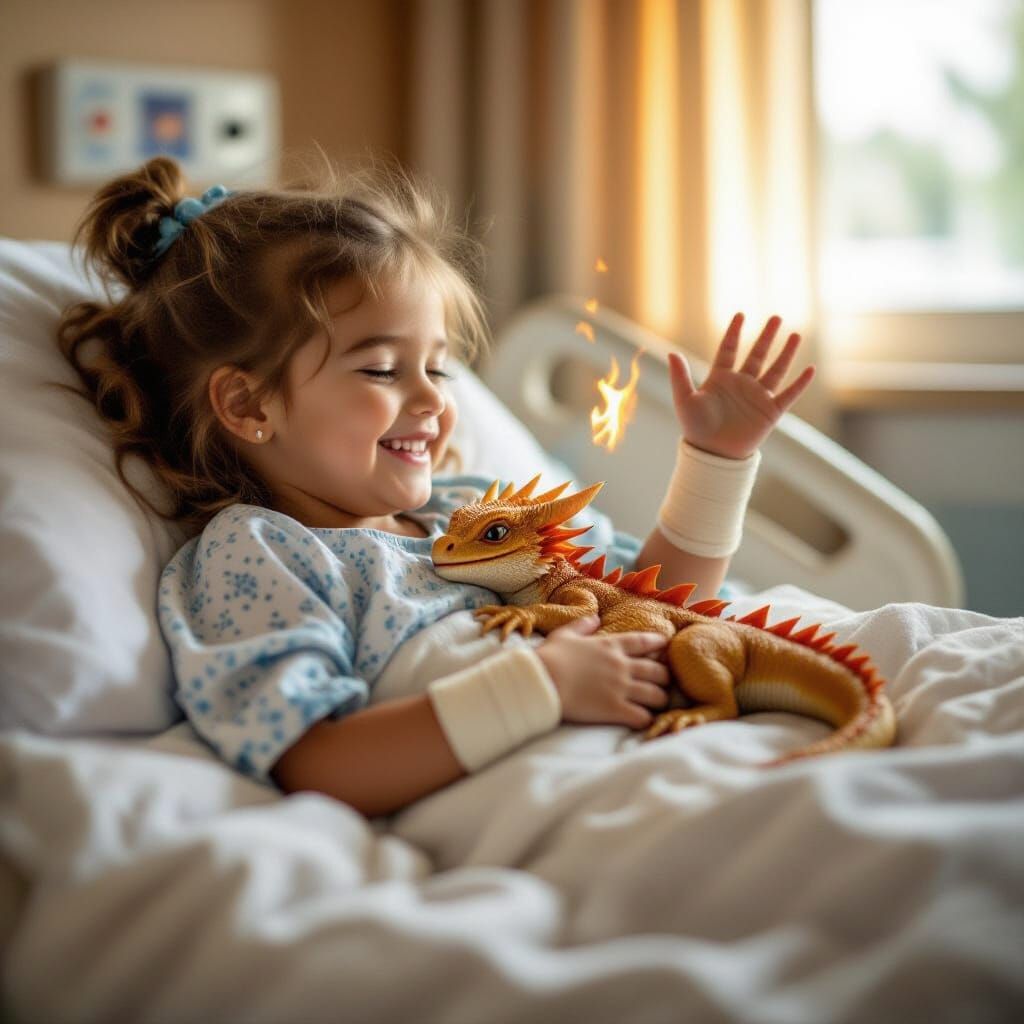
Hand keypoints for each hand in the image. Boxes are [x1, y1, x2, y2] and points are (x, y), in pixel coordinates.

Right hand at [535, 616, 670, 729]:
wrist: (542, 681)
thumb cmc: (550, 657)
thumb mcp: (565, 634)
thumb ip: (582, 625)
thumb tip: (594, 618)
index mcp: (610, 646)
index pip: (644, 642)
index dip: (658, 643)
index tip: (666, 645)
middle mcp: (622, 666)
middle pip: (658, 671)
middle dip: (664, 677)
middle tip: (663, 682)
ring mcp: (621, 688)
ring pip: (657, 695)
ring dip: (660, 700)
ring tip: (657, 703)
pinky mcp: (615, 710)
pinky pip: (643, 717)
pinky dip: (647, 719)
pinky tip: (643, 719)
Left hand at [668, 313, 814, 459]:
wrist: (712, 455)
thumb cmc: (696, 429)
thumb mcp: (685, 400)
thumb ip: (680, 376)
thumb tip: (671, 353)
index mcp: (720, 379)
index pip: (729, 350)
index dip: (734, 333)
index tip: (741, 315)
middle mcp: (741, 385)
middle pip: (757, 355)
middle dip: (766, 336)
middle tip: (776, 317)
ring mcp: (757, 397)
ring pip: (776, 370)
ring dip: (786, 353)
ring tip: (796, 334)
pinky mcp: (770, 412)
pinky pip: (789, 394)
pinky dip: (800, 383)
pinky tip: (811, 369)